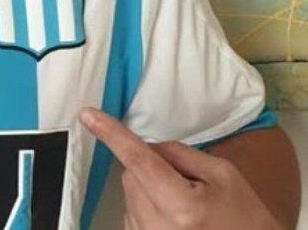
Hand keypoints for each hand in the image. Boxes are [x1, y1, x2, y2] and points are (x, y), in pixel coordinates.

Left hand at [80, 107, 280, 229]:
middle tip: (186, 183)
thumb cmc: (245, 217)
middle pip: (131, 175)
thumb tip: (146, 146)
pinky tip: (176, 220)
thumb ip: (179, 154)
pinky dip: (147, 207)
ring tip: (187, 208)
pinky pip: (132, 214)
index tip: (87, 115)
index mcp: (182, 208)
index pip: (139, 160)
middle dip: (149, 168)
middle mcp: (158, 228)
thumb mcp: (223, 175)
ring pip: (130, 194)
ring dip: (149, 190)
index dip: (112, 135)